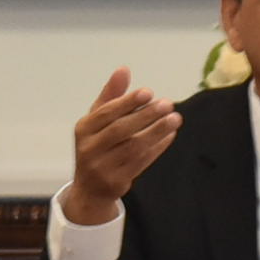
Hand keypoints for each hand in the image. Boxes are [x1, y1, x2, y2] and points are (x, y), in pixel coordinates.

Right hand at [64, 68, 181, 223]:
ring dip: (156, 131)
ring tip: (175, 119)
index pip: (106, 113)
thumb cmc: (96, 146)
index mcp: (84, 129)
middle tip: (167, 104)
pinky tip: (170, 135)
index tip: (149, 92)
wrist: (89, 189)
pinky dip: (157, 148)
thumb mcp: (96, 121)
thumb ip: (111, 96)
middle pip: (120, 130)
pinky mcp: (117, 182)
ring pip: (133, 147)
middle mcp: (89, 148)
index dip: (127, 102)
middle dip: (146, 116)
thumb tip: (124, 70)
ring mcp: (102, 167)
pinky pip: (141, 162)